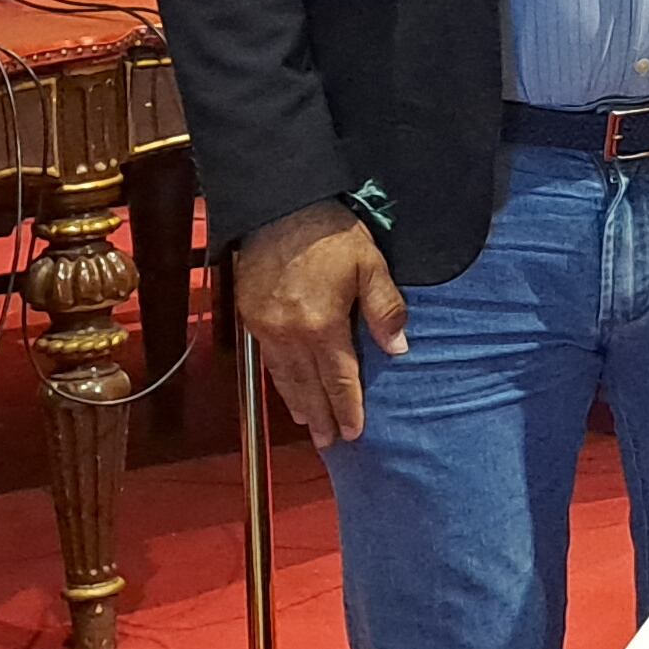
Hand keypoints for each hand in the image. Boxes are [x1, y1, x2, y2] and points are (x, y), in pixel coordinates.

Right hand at [235, 199, 407, 442]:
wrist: (278, 205)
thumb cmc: (330, 233)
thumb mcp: (370, 265)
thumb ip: (385, 309)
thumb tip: (398, 348)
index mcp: (322, 325)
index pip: (339, 378)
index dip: (348, 407)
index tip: (355, 432)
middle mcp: (290, 334)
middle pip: (308, 386)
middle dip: (321, 417)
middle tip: (331, 443)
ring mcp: (266, 326)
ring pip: (284, 377)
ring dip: (298, 403)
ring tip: (310, 425)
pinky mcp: (250, 315)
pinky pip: (267, 359)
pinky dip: (279, 380)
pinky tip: (287, 389)